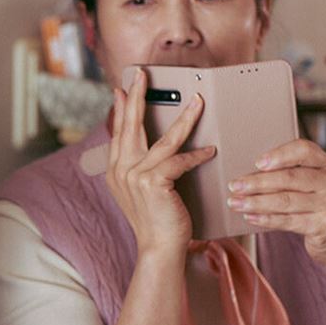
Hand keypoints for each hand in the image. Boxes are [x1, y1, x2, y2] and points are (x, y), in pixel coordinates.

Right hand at [107, 71, 214, 255]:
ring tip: (198, 101)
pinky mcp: (152, 182)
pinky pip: (178, 160)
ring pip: (163, 139)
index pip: (119, 132)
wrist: (159, 249)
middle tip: (143, 76)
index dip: (122, 109)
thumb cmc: (158, 220)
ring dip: (184, 118)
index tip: (123, 89)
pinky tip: (210, 151)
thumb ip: (143, 167)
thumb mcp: (143, 191)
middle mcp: (120, 170)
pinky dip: (196, 155)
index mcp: (116, 170)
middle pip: (131, 126)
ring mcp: (134, 176)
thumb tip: (155, 144)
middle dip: (138, 97)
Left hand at [226, 138, 325, 265]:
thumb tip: (248, 172)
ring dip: (256, 202)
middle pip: (290, 177)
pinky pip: (288, 221)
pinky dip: (266, 219)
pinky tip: (249, 217)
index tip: (257, 162)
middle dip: (257, 182)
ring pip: (286, 200)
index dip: (280, 154)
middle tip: (234, 185)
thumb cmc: (314, 205)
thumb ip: (289, 173)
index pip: (304, 150)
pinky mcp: (324, 226)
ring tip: (235, 202)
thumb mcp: (311, 184)